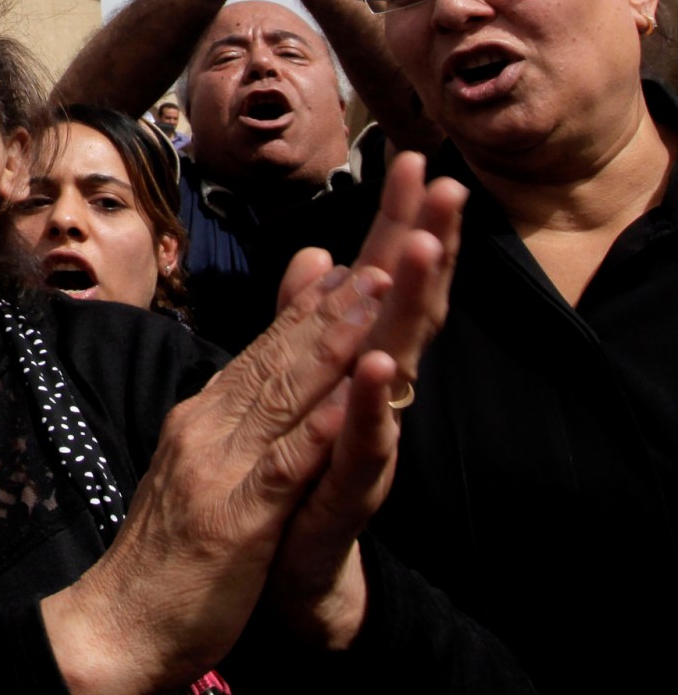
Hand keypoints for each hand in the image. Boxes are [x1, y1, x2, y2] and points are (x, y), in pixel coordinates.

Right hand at [42, 158, 462, 690]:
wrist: (113, 623)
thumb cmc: (170, 548)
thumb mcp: (210, 461)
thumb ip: (246, 401)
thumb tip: (271, 348)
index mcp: (215, 410)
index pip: (285, 334)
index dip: (339, 278)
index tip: (387, 220)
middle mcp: (215, 421)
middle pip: (292, 339)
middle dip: (354, 276)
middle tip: (399, 212)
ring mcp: (222, 463)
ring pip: (289, 386)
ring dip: (338, 331)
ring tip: (385, 278)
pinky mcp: (235, 515)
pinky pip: (286, 463)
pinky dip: (322, 422)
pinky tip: (356, 390)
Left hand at [264, 153, 464, 647]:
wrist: (290, 582)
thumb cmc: (300, 482)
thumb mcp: (299, 389)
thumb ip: (308, 323)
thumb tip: (322, 256)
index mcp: (353, 369)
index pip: (382, 284)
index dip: (397, 222)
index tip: (414, 158)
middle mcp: (369, 401)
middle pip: (403, 313)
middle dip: (426, 248)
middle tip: (451, 185)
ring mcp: (361, 446)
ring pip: (393, 371)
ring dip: (407, 312)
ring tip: (423, 251)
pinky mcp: (341, 497)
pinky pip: (359, 450)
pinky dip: (367, 411)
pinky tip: (379, 372)